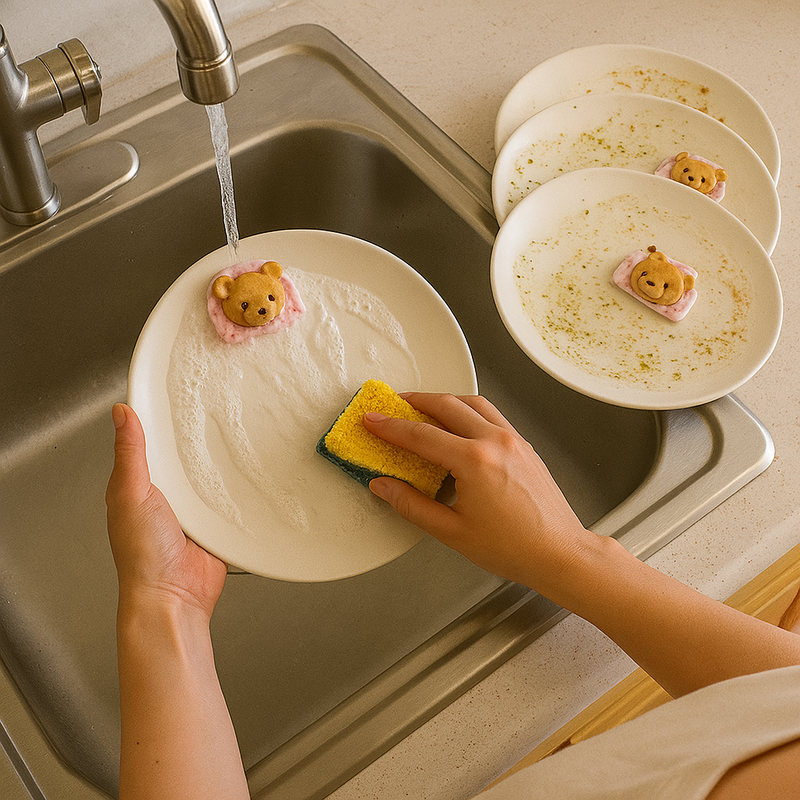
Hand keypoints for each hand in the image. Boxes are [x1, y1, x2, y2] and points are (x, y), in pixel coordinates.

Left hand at [106, 403, 227, 619]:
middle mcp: (166, 494)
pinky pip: (229, 498)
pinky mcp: (216, 523)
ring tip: (233, 435)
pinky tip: (245, 475)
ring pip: (208, 474)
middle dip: (196, 437)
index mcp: (138, 484)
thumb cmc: (143, 556)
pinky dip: (236, 489)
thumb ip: (130, 454)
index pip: (148, 441)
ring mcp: (192, 509)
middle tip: (212, 406)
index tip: (171, 390)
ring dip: (219, 463)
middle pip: (184, 455)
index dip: (157, 418)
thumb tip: (122, 413)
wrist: (174, 596)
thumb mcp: (131, 494)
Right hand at [364, 393, 591, 586]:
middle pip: (446, 406)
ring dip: (444, 400)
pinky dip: (469, 410)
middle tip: (393, 406)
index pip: (421, 435)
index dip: (391, 427)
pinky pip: (492, 414)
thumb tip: (384, 487)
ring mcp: (513, 440)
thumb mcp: (452, 532)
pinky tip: (459, 422)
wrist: (560, 552)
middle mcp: (495, 442)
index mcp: (475, 461)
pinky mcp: (524, 445)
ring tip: (423, 407)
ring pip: (473, 402)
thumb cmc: (514, 547)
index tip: (372, 421)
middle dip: (414, 402)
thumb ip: (412, 505)